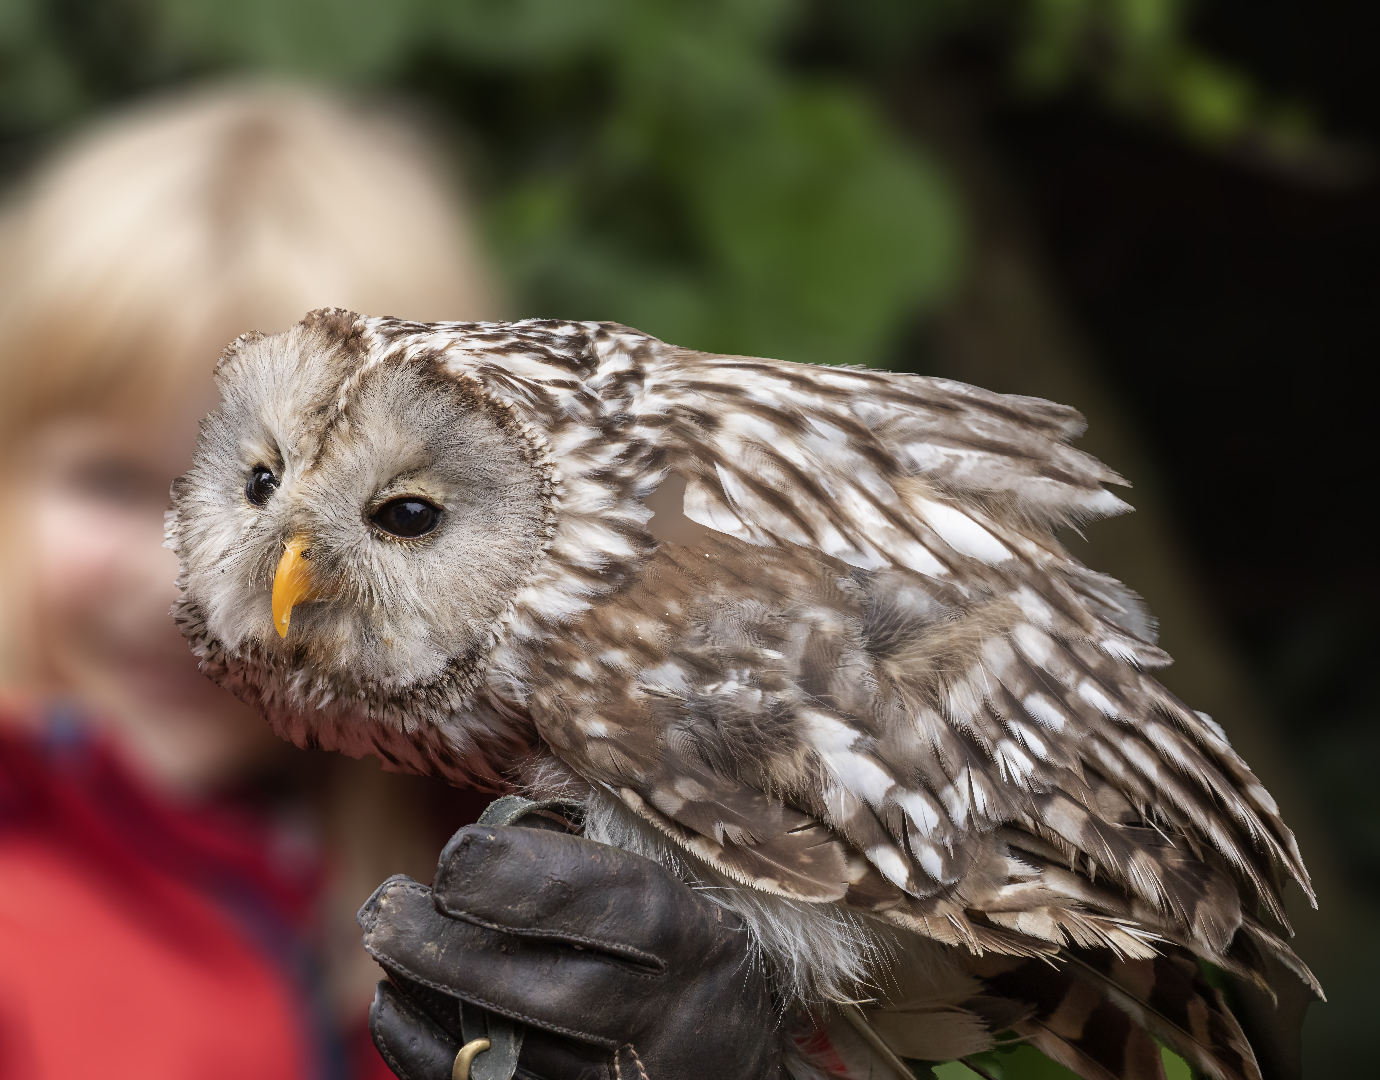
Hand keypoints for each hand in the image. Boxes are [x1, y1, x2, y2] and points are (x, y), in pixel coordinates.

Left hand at [359, 817, 785, 1079]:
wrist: (731, 1049)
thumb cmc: (682, 944)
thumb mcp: (671, 886)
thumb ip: (594, 854)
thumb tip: (494, 827)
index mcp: (708, 941)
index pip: (624, 909)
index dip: (535, 880)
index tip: (456, 854)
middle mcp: (680, 1024)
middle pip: (561, 993)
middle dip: (462, 947)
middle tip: (390, 907)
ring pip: (518, 1055)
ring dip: (435, 997)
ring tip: (389, 943)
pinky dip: (428, 1055)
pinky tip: (395, 1004)